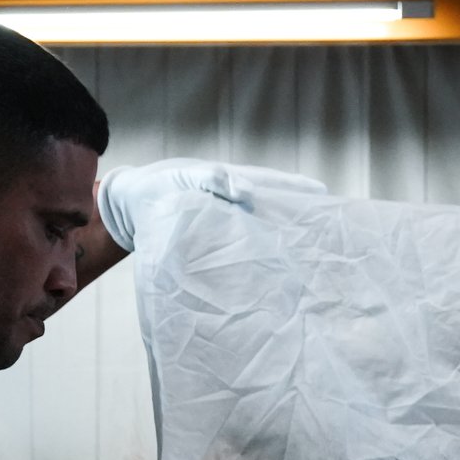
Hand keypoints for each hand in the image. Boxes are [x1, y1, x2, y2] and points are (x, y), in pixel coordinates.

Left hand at [95, 157, 327, 252]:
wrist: (129, 207)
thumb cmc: (158, 186)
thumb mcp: (185, 177)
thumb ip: (214, 180)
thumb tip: (248, 193)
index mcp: (240, 183)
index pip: (284, 187)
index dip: (307, 197)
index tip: (331, 208)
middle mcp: (241, 204)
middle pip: (280, 214)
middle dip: (300, 228)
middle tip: (327, 248)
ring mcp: (230, 226)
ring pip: (264, 236)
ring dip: (281, 250)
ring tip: (305, 269)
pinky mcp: (216, 246)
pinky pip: (243, 254)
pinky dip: (257, 264)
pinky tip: (267, 282)